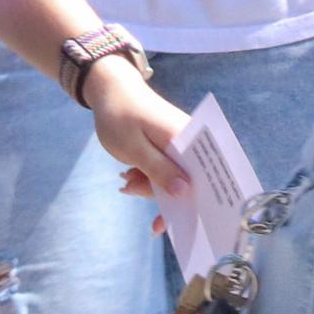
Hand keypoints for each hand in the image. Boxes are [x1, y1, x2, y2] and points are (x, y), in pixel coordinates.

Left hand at [84, 55, 191, 201]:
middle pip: (186, 178)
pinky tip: (130, 174)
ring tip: (125, 179)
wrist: (110, 89)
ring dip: (149, 183)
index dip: (195, 200)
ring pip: (173, 175)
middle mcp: (189, 140)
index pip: (203, 174)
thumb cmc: (120, 116)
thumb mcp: (135, 149)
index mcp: (186, 138)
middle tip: (129, 188)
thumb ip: (160, 171)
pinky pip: (165, 167)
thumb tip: (185, 193)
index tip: (177, 224)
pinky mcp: (170, 144)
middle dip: (160, 192)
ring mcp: (180, 142)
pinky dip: (148, 174)